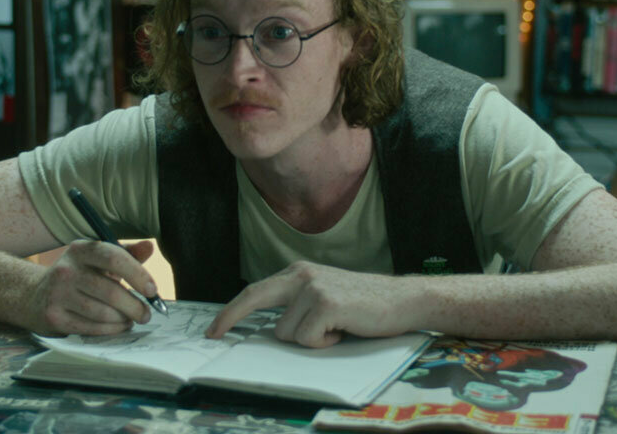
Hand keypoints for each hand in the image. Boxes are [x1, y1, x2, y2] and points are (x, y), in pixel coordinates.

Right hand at [23, 239, 157, 336]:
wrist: (36, 295)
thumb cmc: (78, 276)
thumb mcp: (97, 260)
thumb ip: (125, 254)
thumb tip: (149, 247)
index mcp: (80, 250)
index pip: (113, 257)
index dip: (137, 274)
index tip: (152, 290)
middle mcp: (66, 269)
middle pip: (110, 291)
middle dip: (134, 306)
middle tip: (145, 314)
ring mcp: (58, 294)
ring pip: (102, 313)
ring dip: (123, 320)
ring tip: (130, 319)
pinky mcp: (54, 316)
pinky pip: (91, 328)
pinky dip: (110, 330)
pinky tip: (116, 326)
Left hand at [205, 261, 416, 347]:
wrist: (403, 300)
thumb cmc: (364, 306)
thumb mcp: (324, 296)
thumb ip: (297, 305)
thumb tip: (269, 330)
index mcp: (298, 273)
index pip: (256, 291)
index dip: (232, 311)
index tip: (214, 329)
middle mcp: (302, 275)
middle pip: (253, 298)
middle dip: (230, 318)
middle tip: (214, 336)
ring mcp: (314, 288)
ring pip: (286, 333)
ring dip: (309, 340)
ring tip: (334, 328)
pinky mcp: (327, 303)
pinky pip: (307, 338)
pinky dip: (324, 343)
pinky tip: (343, 330)